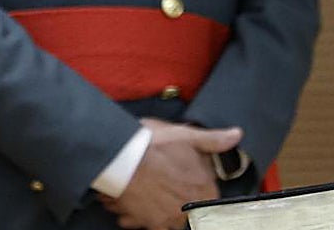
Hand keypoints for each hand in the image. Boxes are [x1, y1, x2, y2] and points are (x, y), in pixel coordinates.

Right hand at [99, 117, 241, 229]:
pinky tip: (136, 202)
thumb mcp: (185, 135)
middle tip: (162, 179)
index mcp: (205, 190)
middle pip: (189, 206)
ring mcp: (170, 218)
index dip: (195, 178)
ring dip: (161, 207)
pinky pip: (151, 226)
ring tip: (148, 190)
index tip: (182, 171)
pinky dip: (142, 216)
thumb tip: (235, 135)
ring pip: (171, 218)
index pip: (208, 190)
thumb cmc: (152, 146)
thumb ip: (213, 139)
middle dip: (177, 194)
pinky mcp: (149, 223)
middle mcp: (191, 209)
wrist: (119, 156)